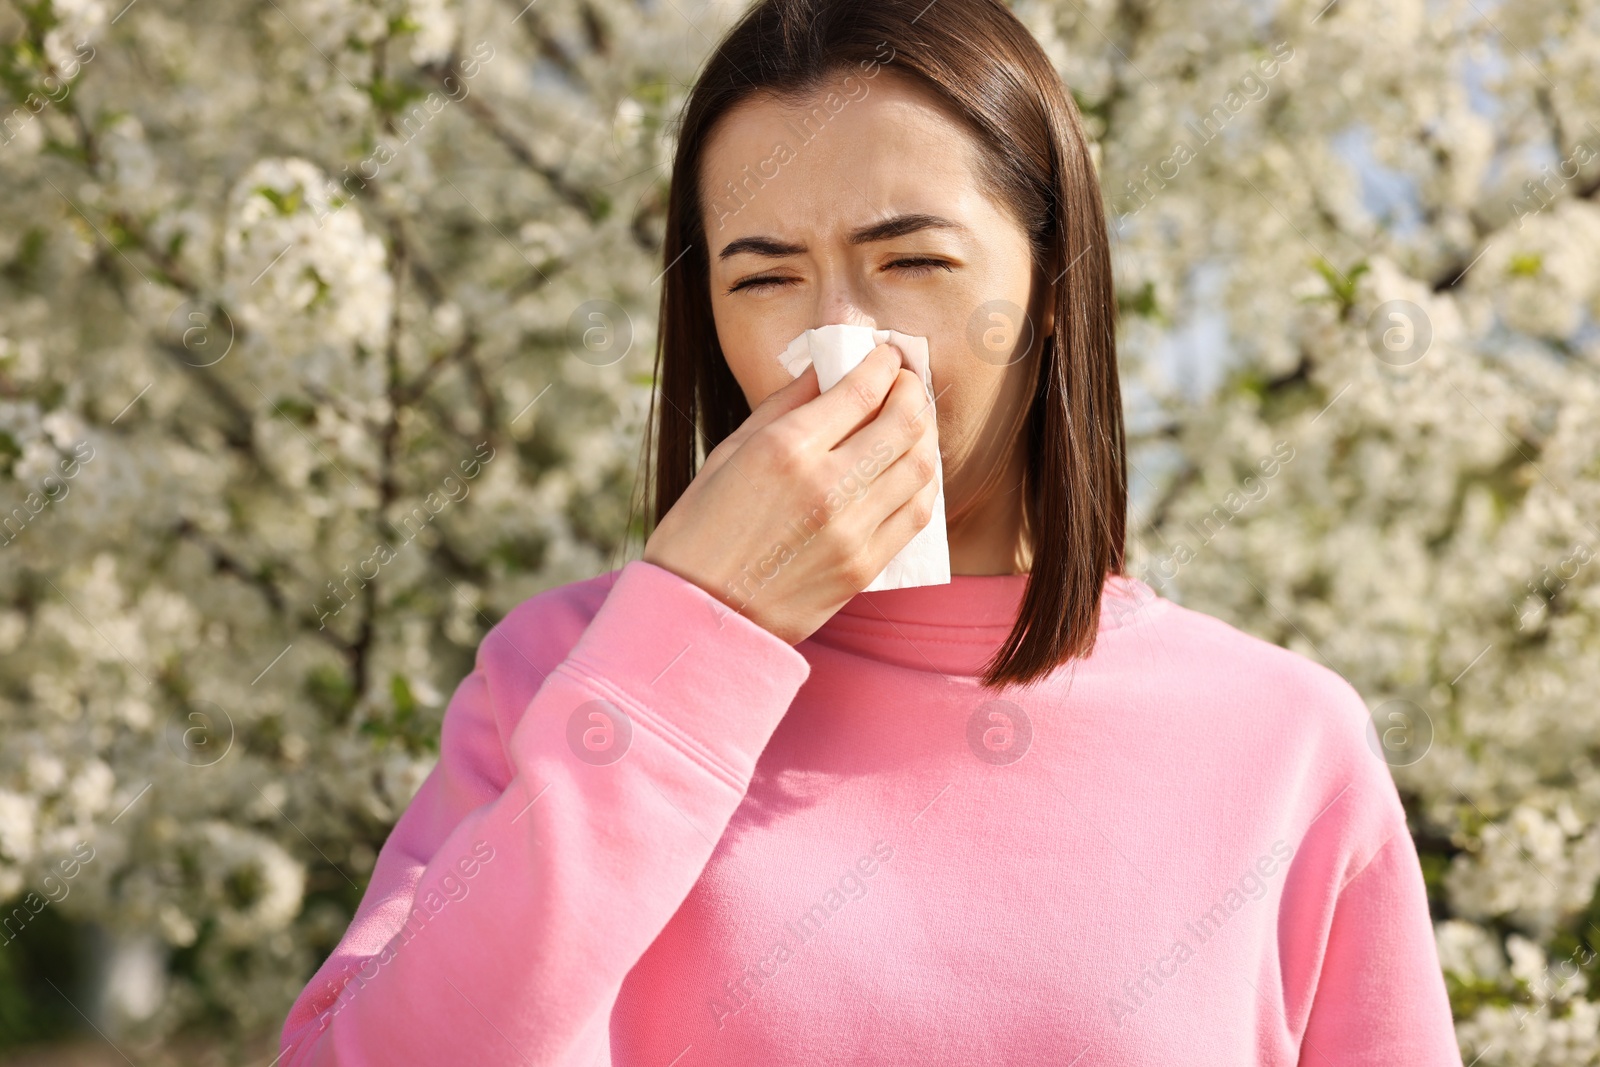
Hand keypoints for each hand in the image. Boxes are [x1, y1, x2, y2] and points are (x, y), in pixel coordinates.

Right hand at [642, 343, 939, 644]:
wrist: (699, 617)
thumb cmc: (700, 530)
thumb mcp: (728, 453)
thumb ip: (784, 405)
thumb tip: (829, 368)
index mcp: (785, 449)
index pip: (862, 389)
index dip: (883, 362)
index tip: (885, 355)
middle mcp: (826, 486)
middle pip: (905, 421)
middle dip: (912, 390)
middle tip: (904, 382)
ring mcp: (851, 531)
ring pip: (921, 466)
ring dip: (924, 434)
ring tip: (910, 422)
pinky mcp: (864, 567)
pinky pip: (916, 513)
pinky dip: (922, 482)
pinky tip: (908, 469)